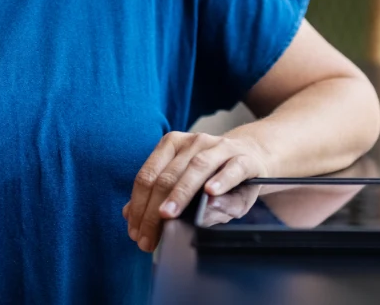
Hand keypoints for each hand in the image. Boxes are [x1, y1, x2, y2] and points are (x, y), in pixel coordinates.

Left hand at [122, 131, 270, 252]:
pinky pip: (231, 169)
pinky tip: (211, 193)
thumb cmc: (215, 176)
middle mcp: (194, 142)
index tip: (135, 232)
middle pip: (168, 176)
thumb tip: (128, 214)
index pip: (148, 175)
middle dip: (154, 210)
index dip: (139, 205)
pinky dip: (221, 180)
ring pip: (196, 168)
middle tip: (148, 237)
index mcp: (173, 145)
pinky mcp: (244, 159)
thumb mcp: (187, 186)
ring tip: (168, 214)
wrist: (251, 157)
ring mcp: (220, 148)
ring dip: (180, 194)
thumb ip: (159, 198)